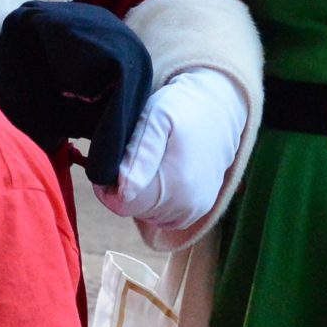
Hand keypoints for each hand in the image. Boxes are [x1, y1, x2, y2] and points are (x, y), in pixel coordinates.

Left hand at [92, 67, 248, 248]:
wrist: (219, 109)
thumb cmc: (180, 109)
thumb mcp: (155, 119)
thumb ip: (140, 155)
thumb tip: (125, 191)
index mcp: (174, 184)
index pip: (121, 205)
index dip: (107, 187)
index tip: (108, 164)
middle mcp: (188, 204)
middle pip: (135, 210)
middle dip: (123, 188)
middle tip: (128, 158)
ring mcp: (196, 209)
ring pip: (149, 215)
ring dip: (141, 195)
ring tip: (145, 164)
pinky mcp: (201, 208)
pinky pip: (166, 217)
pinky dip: (157, 201)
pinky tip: (159, 176)